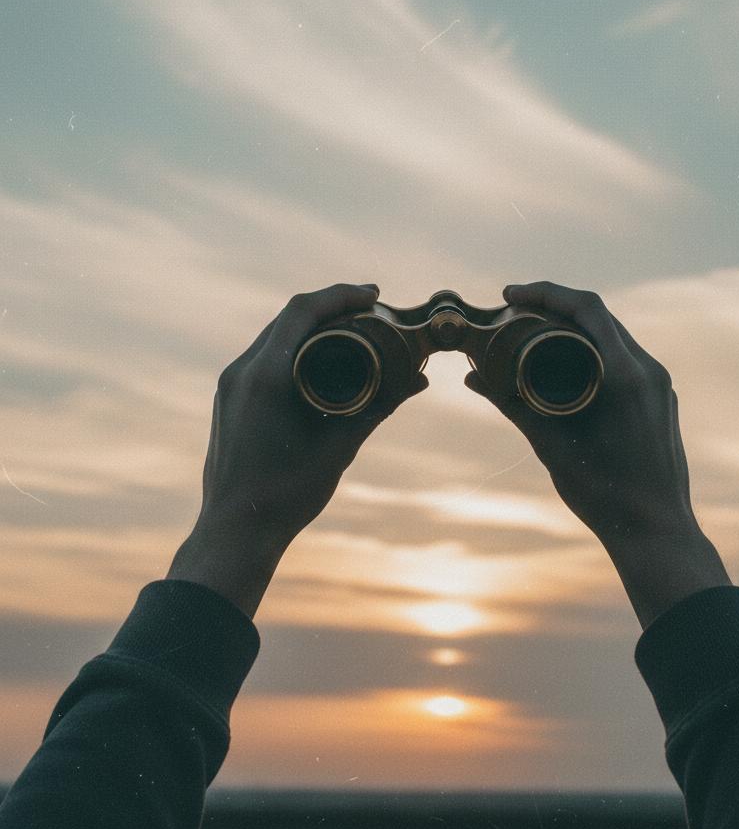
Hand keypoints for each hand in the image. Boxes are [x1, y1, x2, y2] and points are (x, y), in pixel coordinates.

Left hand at [168, 283, 427, 615]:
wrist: (234, 533)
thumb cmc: (287, 495)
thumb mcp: (341, 446)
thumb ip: (379, 405)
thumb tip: (419, 378)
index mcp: (266, 377)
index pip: (302, 311)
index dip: (340, 295)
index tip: (374, 296)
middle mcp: (242, 372)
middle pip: (288, 317)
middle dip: (330, 306)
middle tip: (370, 308)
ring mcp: (231, 384)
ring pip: (274, 334)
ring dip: (311, 324)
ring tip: (349, 328)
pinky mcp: (229, 397)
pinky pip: (263, 356)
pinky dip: (294, 346)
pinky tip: (318, 356)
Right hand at [464, 280, 695, 546]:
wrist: (657, 533)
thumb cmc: (605, 495)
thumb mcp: (551, 445)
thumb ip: (513, 404)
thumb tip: (473, 377)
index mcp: (626, 376)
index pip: (588, 308)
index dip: (546, 292)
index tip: (510, 295)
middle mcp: (649, 371)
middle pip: (600, 316)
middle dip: (556, 305)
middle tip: (514, 309)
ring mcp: (659, 385)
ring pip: (613, 336)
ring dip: (575, 326)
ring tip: (536, 330)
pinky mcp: (660, 399)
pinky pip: (625, 359)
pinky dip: (593, 349)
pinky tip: (568, 361)